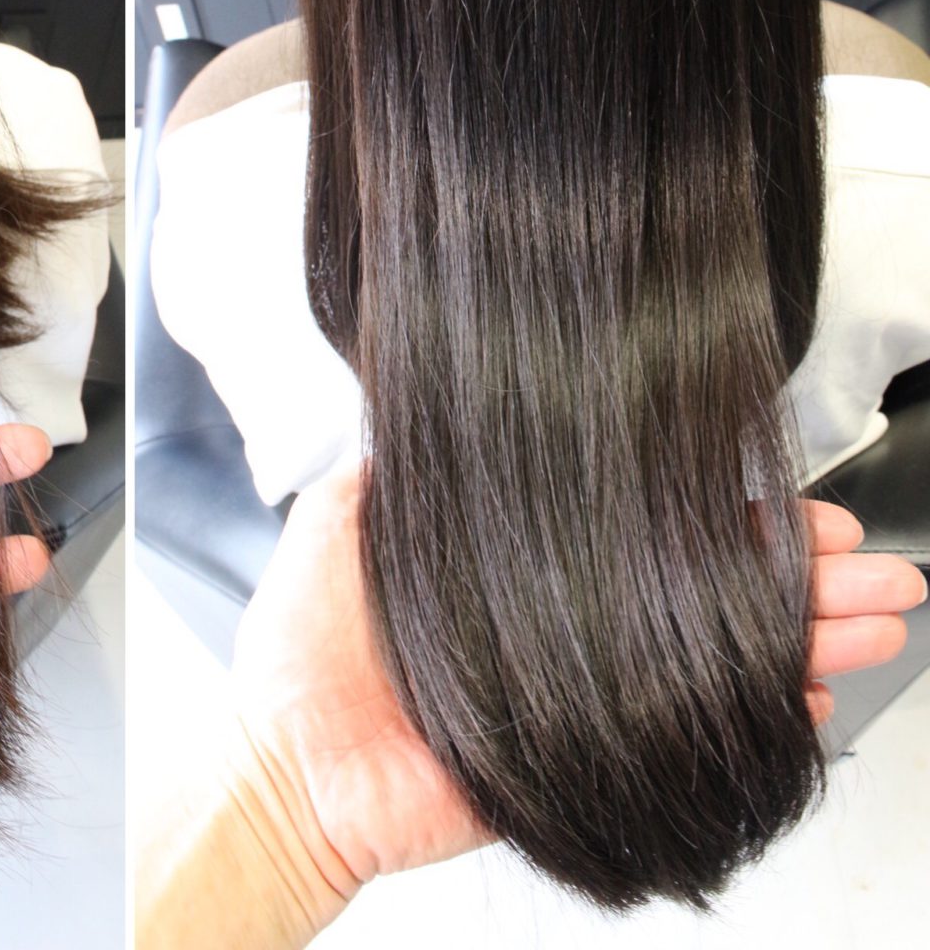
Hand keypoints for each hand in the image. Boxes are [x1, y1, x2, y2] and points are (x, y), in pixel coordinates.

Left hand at [226, 466, 927, 909]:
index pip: (650, 531)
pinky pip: (691, 744)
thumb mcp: (341, 520)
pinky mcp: (591, 765)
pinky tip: (813, 699)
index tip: (804, 506)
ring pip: (720, 664)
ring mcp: (590, 698)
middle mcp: (570, 627)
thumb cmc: (300, 648)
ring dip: (809, 641)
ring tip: (880, 619)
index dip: (731, 519)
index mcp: (528, 567)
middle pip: (708, 595)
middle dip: (804, 581)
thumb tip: (438, 388)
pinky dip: (761, 725)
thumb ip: (395, 464)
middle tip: (880, 569)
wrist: (282, 764)